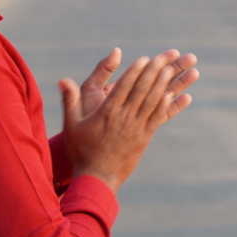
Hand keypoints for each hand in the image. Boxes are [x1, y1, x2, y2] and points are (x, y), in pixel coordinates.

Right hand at [60, 50, 199, 193]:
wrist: (98, 178)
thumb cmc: (82, 151)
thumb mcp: (71, 125)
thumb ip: (69, 100)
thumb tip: (62, 79)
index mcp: (107, 112)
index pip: (124, 87)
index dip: (135, 71)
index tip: (144, 58)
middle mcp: (124, 118)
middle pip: (142, 90)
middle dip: (153, 72)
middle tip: (164, 57)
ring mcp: (136, 127)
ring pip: (152, 101)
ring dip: (162, 84)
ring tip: (171, 70)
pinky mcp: (145, 137)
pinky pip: (157, 118)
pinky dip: (166, 105)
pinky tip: (173, 94)